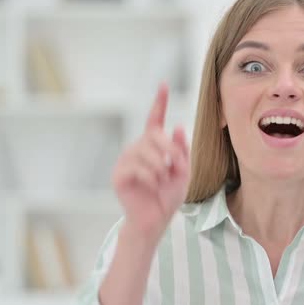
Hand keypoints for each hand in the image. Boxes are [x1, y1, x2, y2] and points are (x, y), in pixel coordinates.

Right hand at [111, 83, 189, 240]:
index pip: (155, 119)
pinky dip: (150, 178)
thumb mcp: (183, 172)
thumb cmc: (168, 196)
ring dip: (161, 167)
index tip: (164, 84)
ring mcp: (126, 161)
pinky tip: (151, 186)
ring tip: (162, 180)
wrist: (157, 220)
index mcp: (154, 146)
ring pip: (146, 152)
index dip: (159, 102)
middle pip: (153, 135)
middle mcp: (138, 149)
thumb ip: (182, 150)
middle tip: (176, 167)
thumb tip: (178, 127)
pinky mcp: (119, 175)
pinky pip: (137, 168)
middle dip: (170, 150)